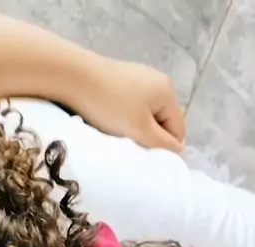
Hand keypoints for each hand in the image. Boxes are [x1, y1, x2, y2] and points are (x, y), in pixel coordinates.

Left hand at [71, 57, 185, 153]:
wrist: (75, 77)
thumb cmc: (111, 106)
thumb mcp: (140, 130)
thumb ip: (162, 143)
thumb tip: (179, 151)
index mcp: (167, 92)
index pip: (178, 130)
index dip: (166, 148)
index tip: (148, 160)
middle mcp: (157, 81)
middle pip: (162, 121)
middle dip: (150, 137)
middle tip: (132, 149)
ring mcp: (138, 78)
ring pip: (145, 115)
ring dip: (136, 129)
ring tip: (119, 136)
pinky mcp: (120, 79)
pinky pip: (131, 107)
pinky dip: (124, 118)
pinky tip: (110, 121)